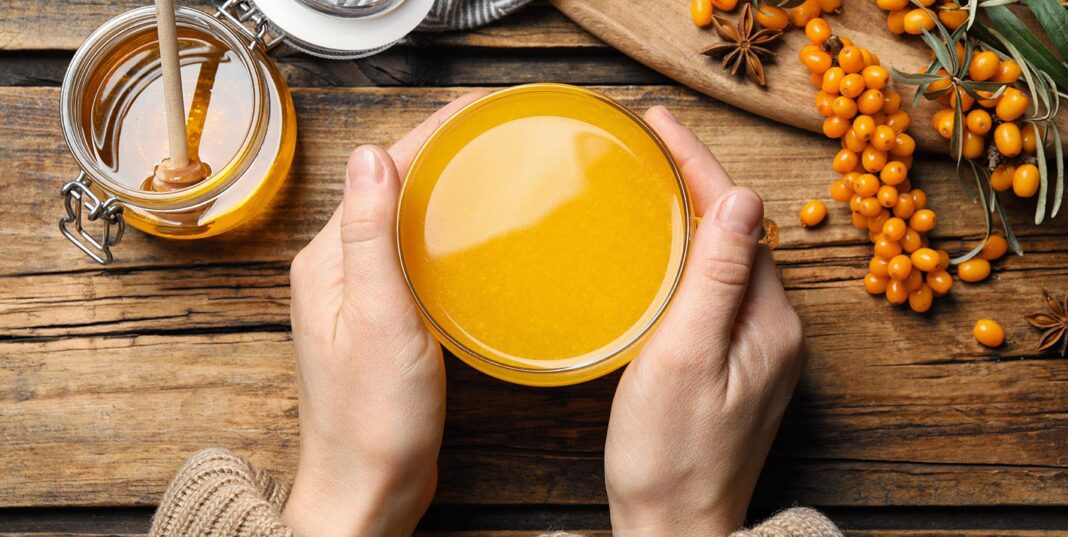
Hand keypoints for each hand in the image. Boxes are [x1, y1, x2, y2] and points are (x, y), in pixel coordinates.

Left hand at [283, 91, 487, 536]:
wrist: (368, 486)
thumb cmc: (371, 418)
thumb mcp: (376, 317)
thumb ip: (369, 235)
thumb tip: (369, 154)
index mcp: (327, 259)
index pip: (381, 171)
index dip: (432, 133)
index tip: (479, 110)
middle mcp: (337, 268)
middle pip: (392, 189)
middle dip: (442, 154)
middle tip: (498, 134)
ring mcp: (360, 293)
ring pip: (405, 221)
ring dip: (444, 192)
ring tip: (493, 170)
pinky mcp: (384, 318)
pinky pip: (414, 257)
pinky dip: (444, 235)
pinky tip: (474, 238)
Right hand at [604, 106, 805, 536]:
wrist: (677, 529)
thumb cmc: (669, 454)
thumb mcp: (685, 359)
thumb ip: (716, 279)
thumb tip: (742, 198)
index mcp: (769, 321)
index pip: (738, 217)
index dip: (698, 163)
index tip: (658, 122)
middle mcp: (776, 329)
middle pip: (740, 231)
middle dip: (699, 178)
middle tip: (649, 141)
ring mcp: (760, 349)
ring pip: (731, 259)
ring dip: (697, 214)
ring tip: (654, 179)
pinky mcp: (739, 366)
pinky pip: (722, 290)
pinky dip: (695, 255)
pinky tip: (666, 250)